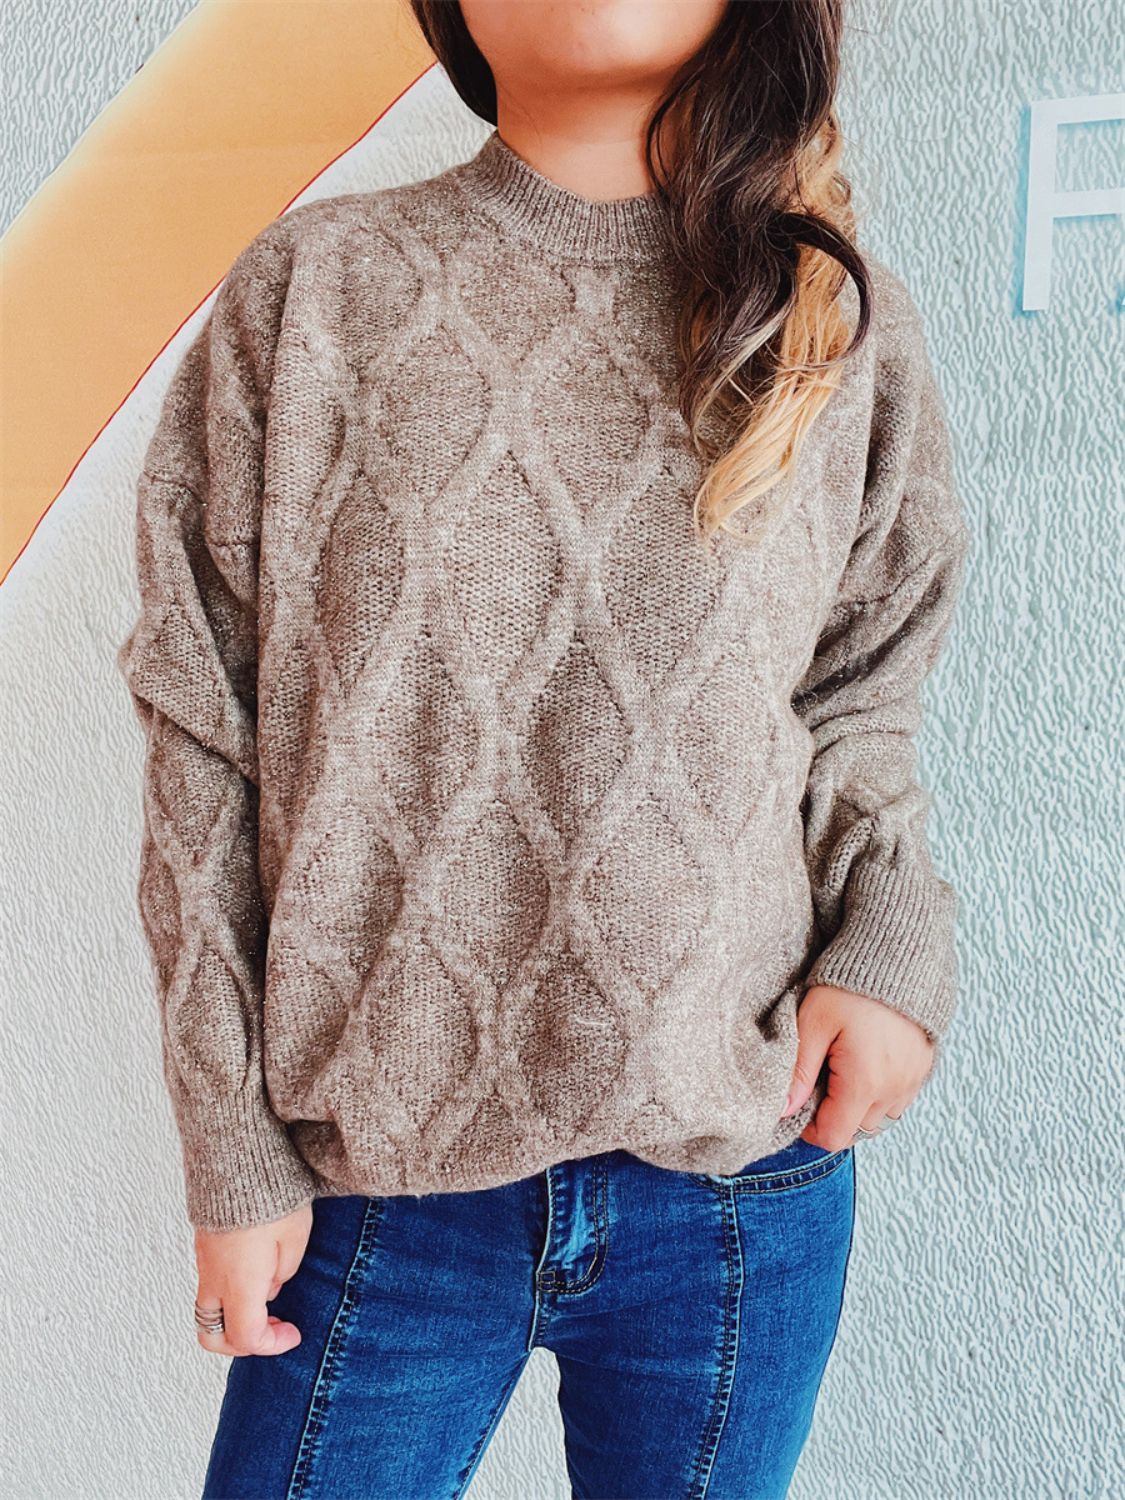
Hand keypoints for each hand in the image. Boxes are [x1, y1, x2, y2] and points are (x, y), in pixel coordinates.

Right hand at [193, 1201, 312, 1356]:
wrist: (235, 1156)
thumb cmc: (270, 1193)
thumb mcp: (294, 1236)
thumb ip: (283, 1271)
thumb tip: (270, 1289)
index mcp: (239, 1283)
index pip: (246, 1337)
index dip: (272, 1345)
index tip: (293, 1333)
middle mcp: (214, 1278)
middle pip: (212, 1337)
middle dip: (241, 1344)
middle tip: (271, 1327)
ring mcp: (204, 1261)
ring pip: (207, 1311)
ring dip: (234, 1317)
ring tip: (266, 1297)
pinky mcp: (203, 1244)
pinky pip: (208, 1284)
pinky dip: (229, 1293)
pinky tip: (256, 1270)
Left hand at [780, 983, 934, 1150]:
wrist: (897, 953)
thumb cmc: (850, 985)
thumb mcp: (813, 1023)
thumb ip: (798, 1071)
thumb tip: (783, 1110)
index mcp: (865, 1083)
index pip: (833, 1137)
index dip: (809, 1128)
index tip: (798, 1102)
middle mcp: (894, 1089)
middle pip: (857, 1130)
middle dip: (832, 1114)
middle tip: (819, 1078)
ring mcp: (913, 1080)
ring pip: (879, 1117)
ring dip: (857, 1105)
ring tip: (841, 1068)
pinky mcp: (924, 1067)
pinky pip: (898, 1098)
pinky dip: (879, 1091)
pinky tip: (864, 1061)